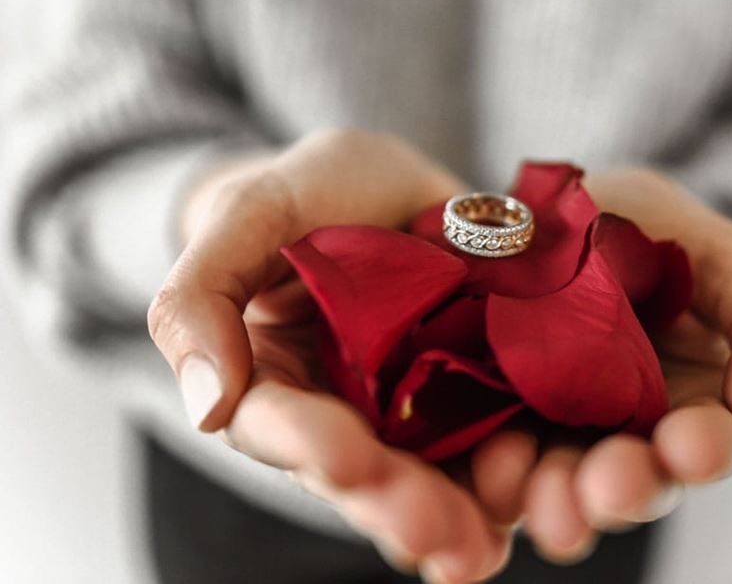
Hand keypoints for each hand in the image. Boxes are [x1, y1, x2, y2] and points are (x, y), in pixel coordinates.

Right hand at [148, 130, 510, 582]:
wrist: (395, 184)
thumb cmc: (310, 193)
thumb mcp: (250, 213)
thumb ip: (201, 296)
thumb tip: (205, 406)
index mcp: (276, 377)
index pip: (278, 425)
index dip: (309, 445)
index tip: (345, 459)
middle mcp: (344, 409)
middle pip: (361, 474)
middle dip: (392, 505)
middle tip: (427, 531)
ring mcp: (413, 410)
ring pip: (427, 479)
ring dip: (453, 518)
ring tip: (476, 548)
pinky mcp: (475, 396)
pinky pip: (490, 447)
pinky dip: (509, 482)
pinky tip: (529, 503)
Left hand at [466, 170, 731, 561]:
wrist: (558, 203)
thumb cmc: (654, 229)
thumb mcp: (725, 259)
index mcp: (690, 403)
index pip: (705, 443)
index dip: (701, 450)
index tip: (691, 446)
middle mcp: (623, 430)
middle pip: (630, 478)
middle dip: (623, 487)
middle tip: (608, 489)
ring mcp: (552, 426)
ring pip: (559, 480)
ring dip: (555, 497)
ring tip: (545, 506)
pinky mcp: (490, 413)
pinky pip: (493, 453)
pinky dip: (495, 470)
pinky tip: (494, 471)